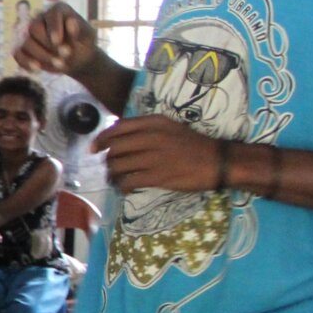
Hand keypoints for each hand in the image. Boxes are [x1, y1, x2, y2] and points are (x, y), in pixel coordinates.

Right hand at [14, 1, 96, 75]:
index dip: (53, 28)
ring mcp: (30, 33)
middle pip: (34, 28)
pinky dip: (25, 62)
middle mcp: (41, 18)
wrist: (78, 59)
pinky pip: (18, 53)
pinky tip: (37, 70)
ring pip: (26, 42)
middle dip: (47, 44)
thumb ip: (79, 29)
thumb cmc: (83, 44)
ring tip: (59, 66)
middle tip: (64, 56)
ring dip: (41, 56)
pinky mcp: (24, 48)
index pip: (51, 14)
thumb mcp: (87, 36)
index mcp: (58, 10)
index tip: (58, 42)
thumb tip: (71, 21)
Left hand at [93, 115, 221, 192]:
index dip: (101, 138)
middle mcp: (150, 137)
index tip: (94, 147)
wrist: (218, 161)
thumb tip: (118, 136)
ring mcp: (153, 157)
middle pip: (113, 148)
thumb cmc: (192, 144)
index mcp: (153, 123)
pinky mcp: (157, 176)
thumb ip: (145, 128)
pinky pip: (128, 182)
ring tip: (115, 179)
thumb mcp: (169, 127)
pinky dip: (122, 187)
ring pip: (117, 166)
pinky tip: (125, 189)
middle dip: (106, 160)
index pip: (117, 128)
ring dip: (112, 175)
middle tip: (108, 167)